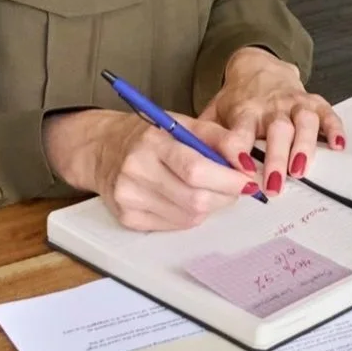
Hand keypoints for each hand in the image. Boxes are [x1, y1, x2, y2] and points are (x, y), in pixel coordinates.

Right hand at [43, 106, 258, 231]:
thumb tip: (248, 163)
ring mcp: (129, 198)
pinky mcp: (128, 218)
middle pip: (196, 199)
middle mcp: (136, 170)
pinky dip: (190, 215)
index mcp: (152, 142)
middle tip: (234, 187)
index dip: (229, 179)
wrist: (103, 149)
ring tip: (205, 188)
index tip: (249, 180)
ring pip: (190, 216)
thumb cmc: (150, 136)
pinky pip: (176, 226)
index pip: (196, 169)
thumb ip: (220, 139)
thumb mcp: (184, 124)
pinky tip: (182, 198)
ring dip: (210, 206)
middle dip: (226, 196)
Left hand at [199, 47, 345, 196]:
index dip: (240, 150)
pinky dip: (335, 129)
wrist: (259, 67)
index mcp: (245, 110)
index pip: (240, 131)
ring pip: (304, 123)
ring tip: (300, 170)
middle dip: (276, 158)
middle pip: (277, 130)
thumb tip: (191, 164)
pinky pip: (328, 114)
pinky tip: (338, 146)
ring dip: (304, 146)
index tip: (240, 170)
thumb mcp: (216, 112)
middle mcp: (272, 106)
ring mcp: (295, 103)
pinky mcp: (314, 102)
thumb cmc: (238, 100)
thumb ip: (206, 136)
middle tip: (274, 185)